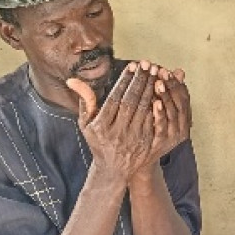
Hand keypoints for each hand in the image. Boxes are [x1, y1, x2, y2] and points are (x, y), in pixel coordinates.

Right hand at [66, 61, 157, 180]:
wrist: (114, 170)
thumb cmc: (99, 141)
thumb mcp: (86, 123)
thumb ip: (85, 100)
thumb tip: (72, 80)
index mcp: (101, 125)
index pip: (115, 97)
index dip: (125, 80)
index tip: (133, 65)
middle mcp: (117, 132)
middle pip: (131, 101)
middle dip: (140, 81)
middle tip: (147, 64)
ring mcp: (133, 139)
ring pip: (145, 109)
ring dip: (152, 89)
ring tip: (156, 73)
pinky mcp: (147, 144)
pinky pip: (155, 121)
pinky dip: (159, 106)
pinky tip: (162, 92)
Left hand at [146, 65, 191, 158]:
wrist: (137, 162)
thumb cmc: (148, 132)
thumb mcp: (161, 111)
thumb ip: (169, 92)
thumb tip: (180, 70)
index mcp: (185, 118)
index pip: (184, 96)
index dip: (175, 82)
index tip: (165, 69)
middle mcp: (183, 127)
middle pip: (180, 103)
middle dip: (170, 85)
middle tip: (160, 71)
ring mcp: (173, 137)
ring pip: (173, 113)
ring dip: (166, 96)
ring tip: (158, 82)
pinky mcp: (161, 144)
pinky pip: (162, 127)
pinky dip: (160, 114)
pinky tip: (155, 101)